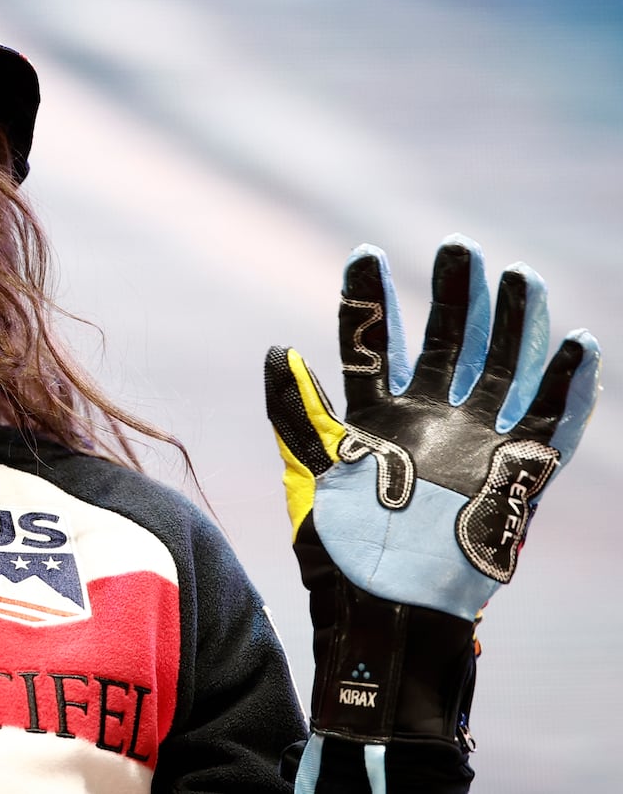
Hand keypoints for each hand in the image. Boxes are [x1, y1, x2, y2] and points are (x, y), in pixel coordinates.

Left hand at [264, 235, 599, 750]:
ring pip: (500, 370)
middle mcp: (426, 422)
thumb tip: (276, 349)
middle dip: (454, 295)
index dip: (368, 300)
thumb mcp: (308, 472)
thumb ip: (295, 411)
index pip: (370, 343)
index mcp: (374, 417)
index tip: (364, 252)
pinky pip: (546, 425)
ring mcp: (471, 445)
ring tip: (522, 277)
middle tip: (458, 245)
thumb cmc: (337, 549)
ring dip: (513, 324)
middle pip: (447, 344)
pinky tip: (580, 345)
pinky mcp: (510, 477)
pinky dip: (566, 388)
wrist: (381, 612)